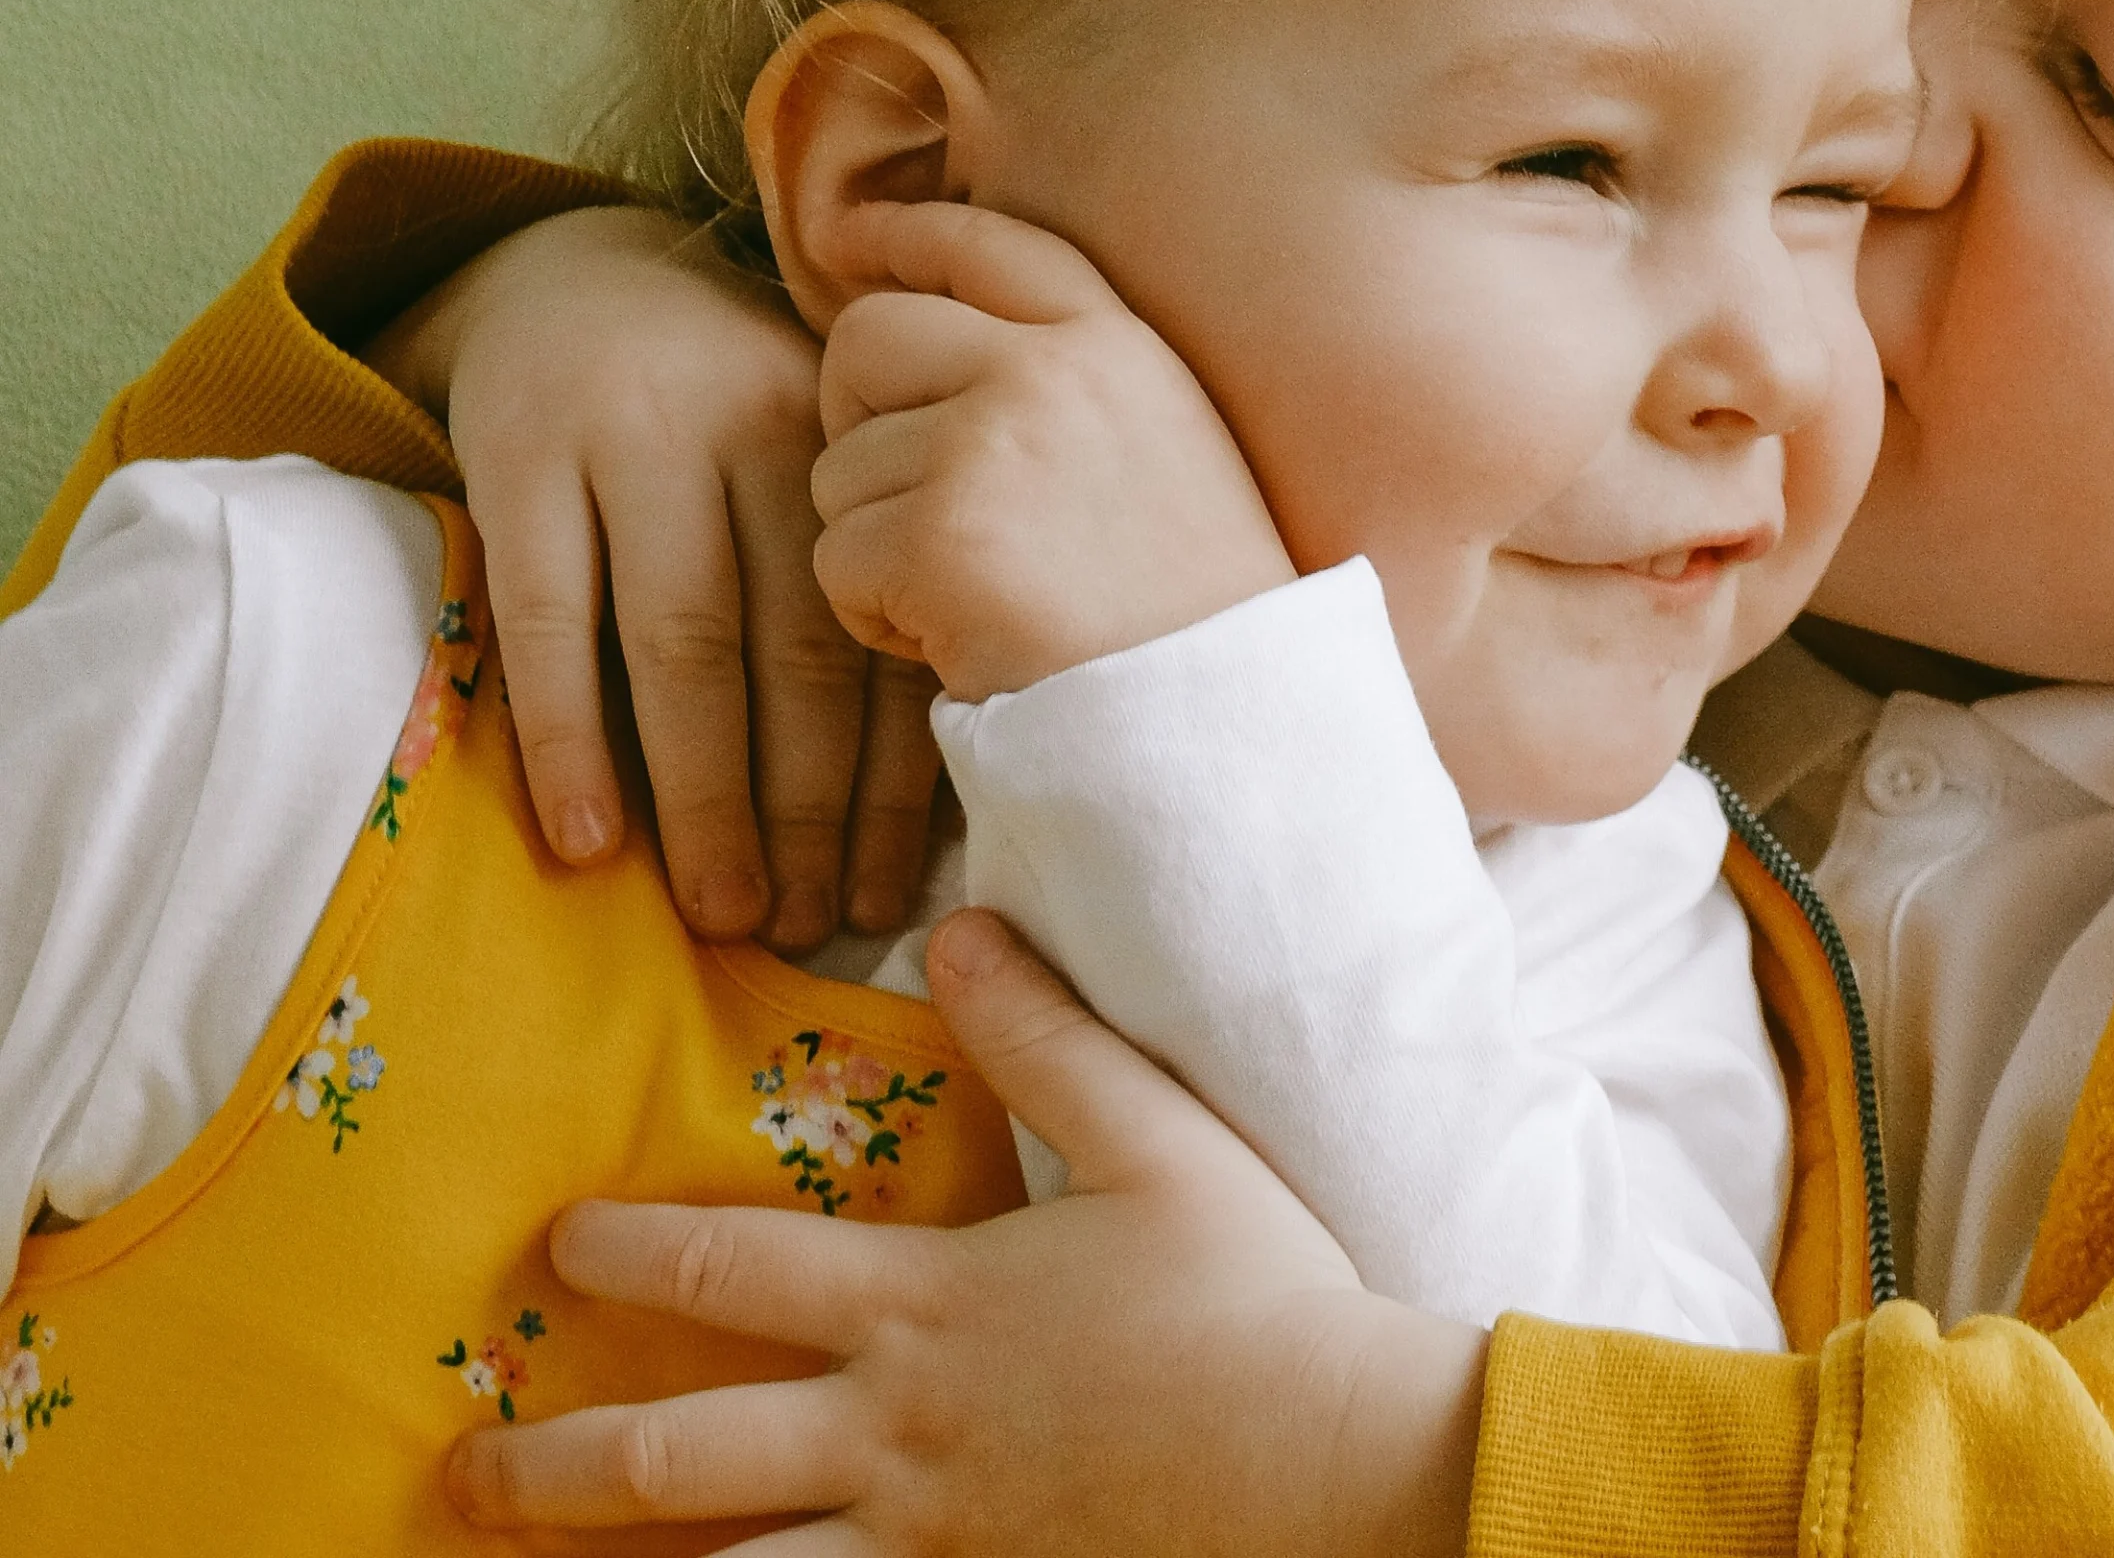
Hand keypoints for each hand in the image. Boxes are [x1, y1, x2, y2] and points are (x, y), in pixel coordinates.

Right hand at [366, 206, 944, 948]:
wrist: (576, 274)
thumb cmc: (731, 413)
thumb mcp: (819, 464)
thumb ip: (867, 582)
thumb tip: (927, 793)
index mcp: (858, 449)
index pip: (888, 636)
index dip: (894, 778)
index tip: (893, 894)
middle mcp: (761, 438)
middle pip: (799, 652)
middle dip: (808, 808)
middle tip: (809, 926)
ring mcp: (634, 440)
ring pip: (684, 645)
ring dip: (705, 795)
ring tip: (722, 910)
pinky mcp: (518, 456)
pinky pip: (546, 619)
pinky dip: (568, 736)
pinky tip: (583, 838)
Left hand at [446, 910, 1486, 1554]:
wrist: (1334, 1457)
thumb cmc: (1256, 1293)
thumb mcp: (1159, 1137)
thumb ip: (1047, 1037)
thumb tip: (958, 929)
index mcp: (925, 1306)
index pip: (731, 1265)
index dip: (629, 1246)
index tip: (557, 1242)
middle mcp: (894, 1432)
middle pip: (678, 1456)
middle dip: (555, 1462)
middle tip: (466, 1471)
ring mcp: (928, 1536)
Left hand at [808, 201, 1296, 703]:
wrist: (1226, 720)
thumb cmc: (1196, 614)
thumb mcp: (1170, 453)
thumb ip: (1072, 388)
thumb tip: (932, 354)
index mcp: (1122, 346)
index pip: (991, 243)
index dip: (905, 233)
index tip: (845, 240)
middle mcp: (1053, 371)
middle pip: (867, 339)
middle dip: (853, 418)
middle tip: (903, 501)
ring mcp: (991, 446)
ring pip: (841, 471)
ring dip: (879, 546)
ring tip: (977, 599)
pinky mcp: (939, 536)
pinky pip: (837, 560)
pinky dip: (876, 617)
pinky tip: (958, 641)